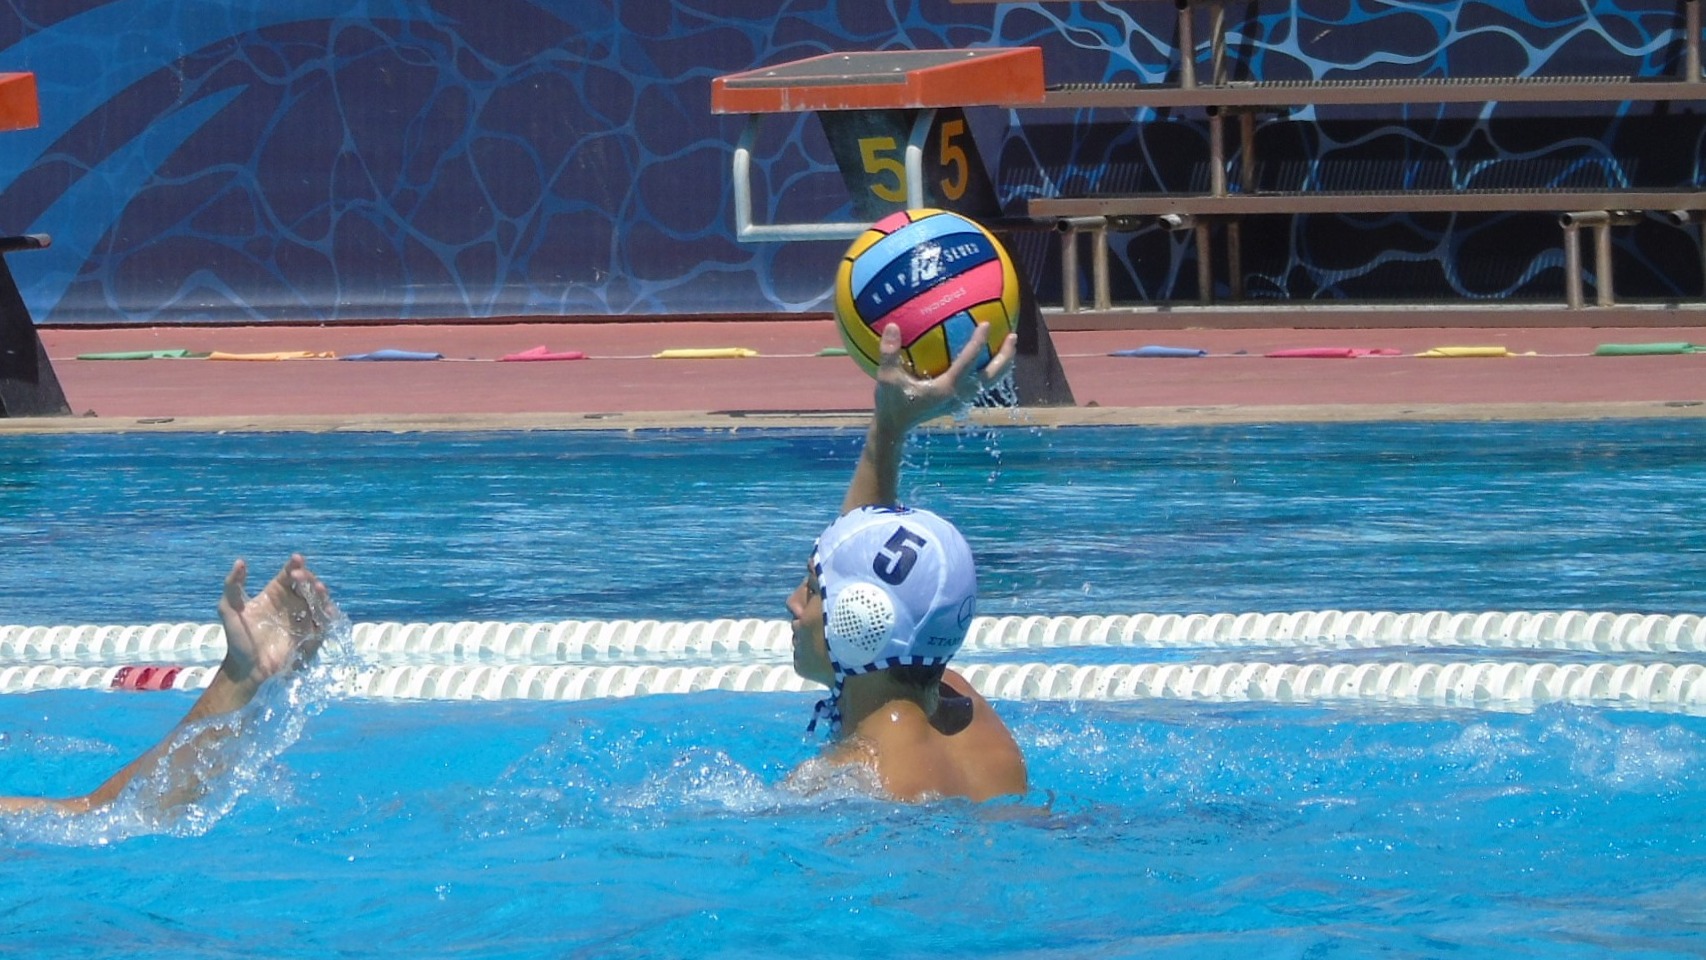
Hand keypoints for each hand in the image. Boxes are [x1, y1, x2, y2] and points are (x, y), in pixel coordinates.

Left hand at [217, 554, 337, 690]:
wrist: (245, 668)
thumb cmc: (237, 639)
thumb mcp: (228, 610)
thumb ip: (232, 586)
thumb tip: (241, 562)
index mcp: (275, 594)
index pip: (289, 575)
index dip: (295, 565)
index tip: (297, 559)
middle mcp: (292, 603)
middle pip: (307, 585)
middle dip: (307, 577)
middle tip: (300, 576)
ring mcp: (302, 619)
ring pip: (318, 601)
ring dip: (321, 594)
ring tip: (319, 588)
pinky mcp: (309, 635)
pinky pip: (323, 623)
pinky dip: (328, 616)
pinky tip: (326, 611)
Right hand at [872, 321, 1016, 437]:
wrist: (894, 428)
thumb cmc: (891, 403)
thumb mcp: (886, 378)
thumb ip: (889, 353)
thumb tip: (892, 325)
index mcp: (946, 388)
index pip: (968, 362)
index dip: (978, 342)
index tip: (986, 324)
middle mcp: (959, 395)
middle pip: (991, 376)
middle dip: (1005, 356)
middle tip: (1013, 336)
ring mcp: (960, 400)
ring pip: (989, 382)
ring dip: (1002, 365)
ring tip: (1009, 347)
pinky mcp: (957, 401)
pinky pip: (979, 384)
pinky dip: (988, 371)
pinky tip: (987, 359)